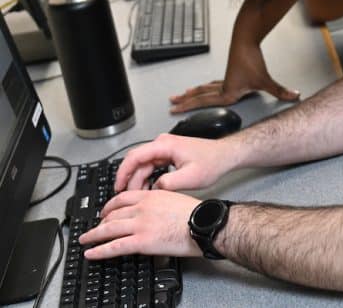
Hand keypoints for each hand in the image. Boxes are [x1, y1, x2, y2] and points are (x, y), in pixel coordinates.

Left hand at [79, 189, 200, 259]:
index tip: (105, 211)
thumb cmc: (194, 214)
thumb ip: (158, 202)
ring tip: (85, 240)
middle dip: (100, 222)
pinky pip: (115, 246)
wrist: (201, 224)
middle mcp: (142, 207)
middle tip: (93, 228)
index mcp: (151, 195)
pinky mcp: (142, 241)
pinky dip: (100, 250)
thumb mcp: (173, 198)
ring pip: (109, 228)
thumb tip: (152, 211)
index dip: (109, 205)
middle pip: (113, 213)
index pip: (122, 198)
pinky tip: (92, 253)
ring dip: (94, 235)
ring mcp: (140, 224)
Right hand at [113, 134, 230, 192]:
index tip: (117, 186)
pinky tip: (148, 191)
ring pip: (143, 165)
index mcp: (165, 145)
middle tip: (125, 197)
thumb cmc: (212, 162)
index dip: (123, 172)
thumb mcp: (190, 177)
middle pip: (137, 161)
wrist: (224, 155)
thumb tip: (153, 190)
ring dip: (139, 181)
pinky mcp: (168, 155)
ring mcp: (165, 148)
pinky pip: (151, 166)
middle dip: (129, 179)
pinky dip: (147, 178)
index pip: (135, 156)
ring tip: (138, 198)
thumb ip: (169, 184)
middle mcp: (163, 144)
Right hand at [169, 43, 299, 112]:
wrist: (246, 39)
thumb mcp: (265, 80)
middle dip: (185, 101)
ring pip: (204, 88)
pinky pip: (213, 83)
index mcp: (228, 92)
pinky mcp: (229, 71)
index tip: (176, 110)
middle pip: (200, 95)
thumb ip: (280, 90)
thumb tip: (294, 96)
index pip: (204, 102)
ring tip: (182, 96)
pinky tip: (205, 87)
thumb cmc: (251, 59)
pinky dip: (205, 87)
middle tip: (172, 104)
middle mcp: (223, 86)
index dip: (188, 106)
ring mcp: (225, 78)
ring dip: (193, 93)